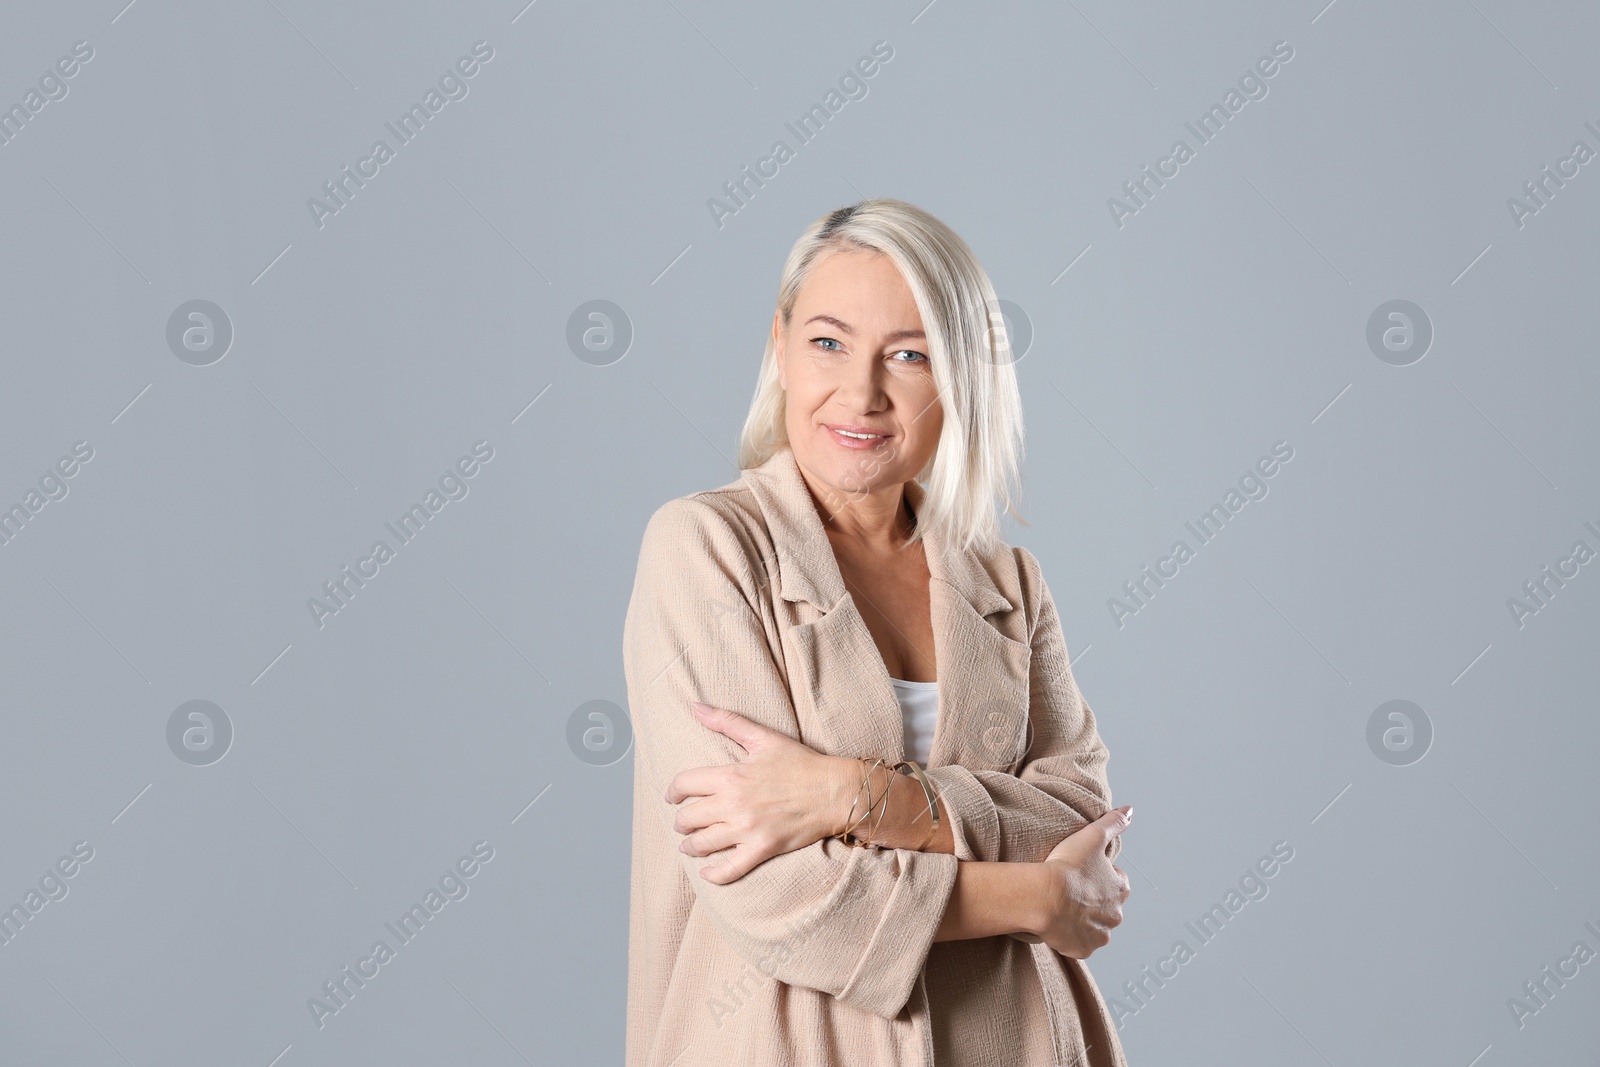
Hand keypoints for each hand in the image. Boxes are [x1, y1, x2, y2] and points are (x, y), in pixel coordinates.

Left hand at [664, 702, 858, 884]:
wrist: (834, 791)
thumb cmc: (801, 763)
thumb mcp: (763, 737)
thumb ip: (727, 721)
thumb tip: (696, 706)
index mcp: (731, 776)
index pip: (684, 784)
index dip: (673, 791)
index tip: (672, 796)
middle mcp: (734, 804)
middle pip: (688, 818)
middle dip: (681, 821)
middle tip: (683, 823)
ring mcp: (747, 830)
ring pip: (702, 844)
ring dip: (690, 846)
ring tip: (690, 845)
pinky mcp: (762, 850)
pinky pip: (729, 870)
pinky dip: (714, 874)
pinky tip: (706, 872)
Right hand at [1035, 806, 1132, 958]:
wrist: (1045, 897)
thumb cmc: (1068, 866)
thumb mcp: (1092, 836)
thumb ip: (1113, 822)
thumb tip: (1130, 810)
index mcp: (1121, 890)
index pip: (1116, 881)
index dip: (1099, 875)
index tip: (1082, 871)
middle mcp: (1115, 916)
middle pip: (1106, 907)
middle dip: (1092, 900)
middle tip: (1070, 890)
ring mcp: (1099, 935)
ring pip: (1094, 927)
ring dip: (1082, 920)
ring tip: (1062, 908)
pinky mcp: (1082, 949)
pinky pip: (1079, 944)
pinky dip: (1071, 937)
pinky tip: (1058, 925)